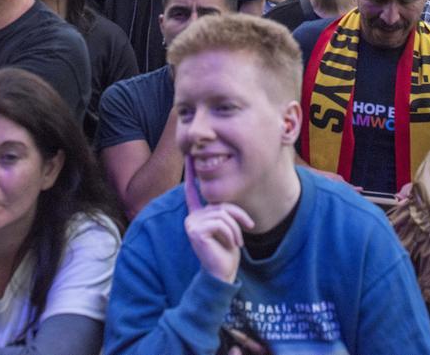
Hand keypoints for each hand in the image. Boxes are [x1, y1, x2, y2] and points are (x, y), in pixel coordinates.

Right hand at [182, 157, 253, 283]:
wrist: (222, 274)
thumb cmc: (227, 252)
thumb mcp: (228, 227)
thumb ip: (224, 212)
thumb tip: (224, 203)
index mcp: (198, 214)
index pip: (192, 191)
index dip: (190, 171)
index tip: (188, 154)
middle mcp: (192, 217)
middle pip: (221, 204)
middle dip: (238, 218)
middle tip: (241, 236)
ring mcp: (192, 223)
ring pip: (223, 214)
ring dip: (236, 230)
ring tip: (236, 243)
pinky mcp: (196, 230)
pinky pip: (222, 223)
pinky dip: (232, 234)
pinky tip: (230, 245)